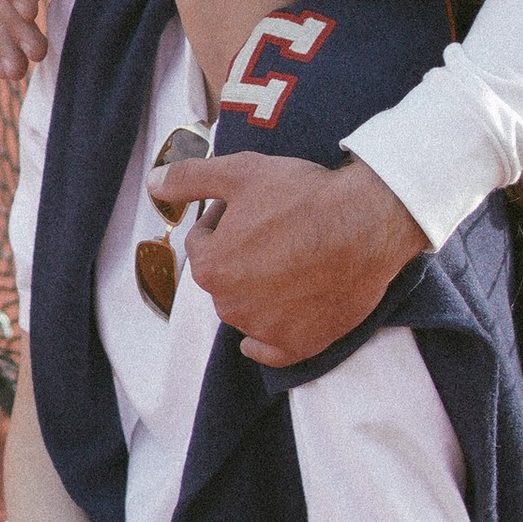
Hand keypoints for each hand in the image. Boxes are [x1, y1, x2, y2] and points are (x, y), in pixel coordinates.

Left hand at [149, 149, 422, 362]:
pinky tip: (277, 317)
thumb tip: (153, 184)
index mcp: (210, 268)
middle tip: (275, 230)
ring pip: (246, 307)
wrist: (369, 224)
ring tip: (292, 258)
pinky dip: (267, 336)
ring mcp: (265, 330)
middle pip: (224, 276)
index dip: (225, 218)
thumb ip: (189, 179)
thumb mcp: (240, 172)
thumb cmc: (305, 197)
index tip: (252, 208)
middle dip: (240, 255)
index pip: (204, 241)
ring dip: (258, 288)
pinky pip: (268, 350)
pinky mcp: (299, 346)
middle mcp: (230, 306)